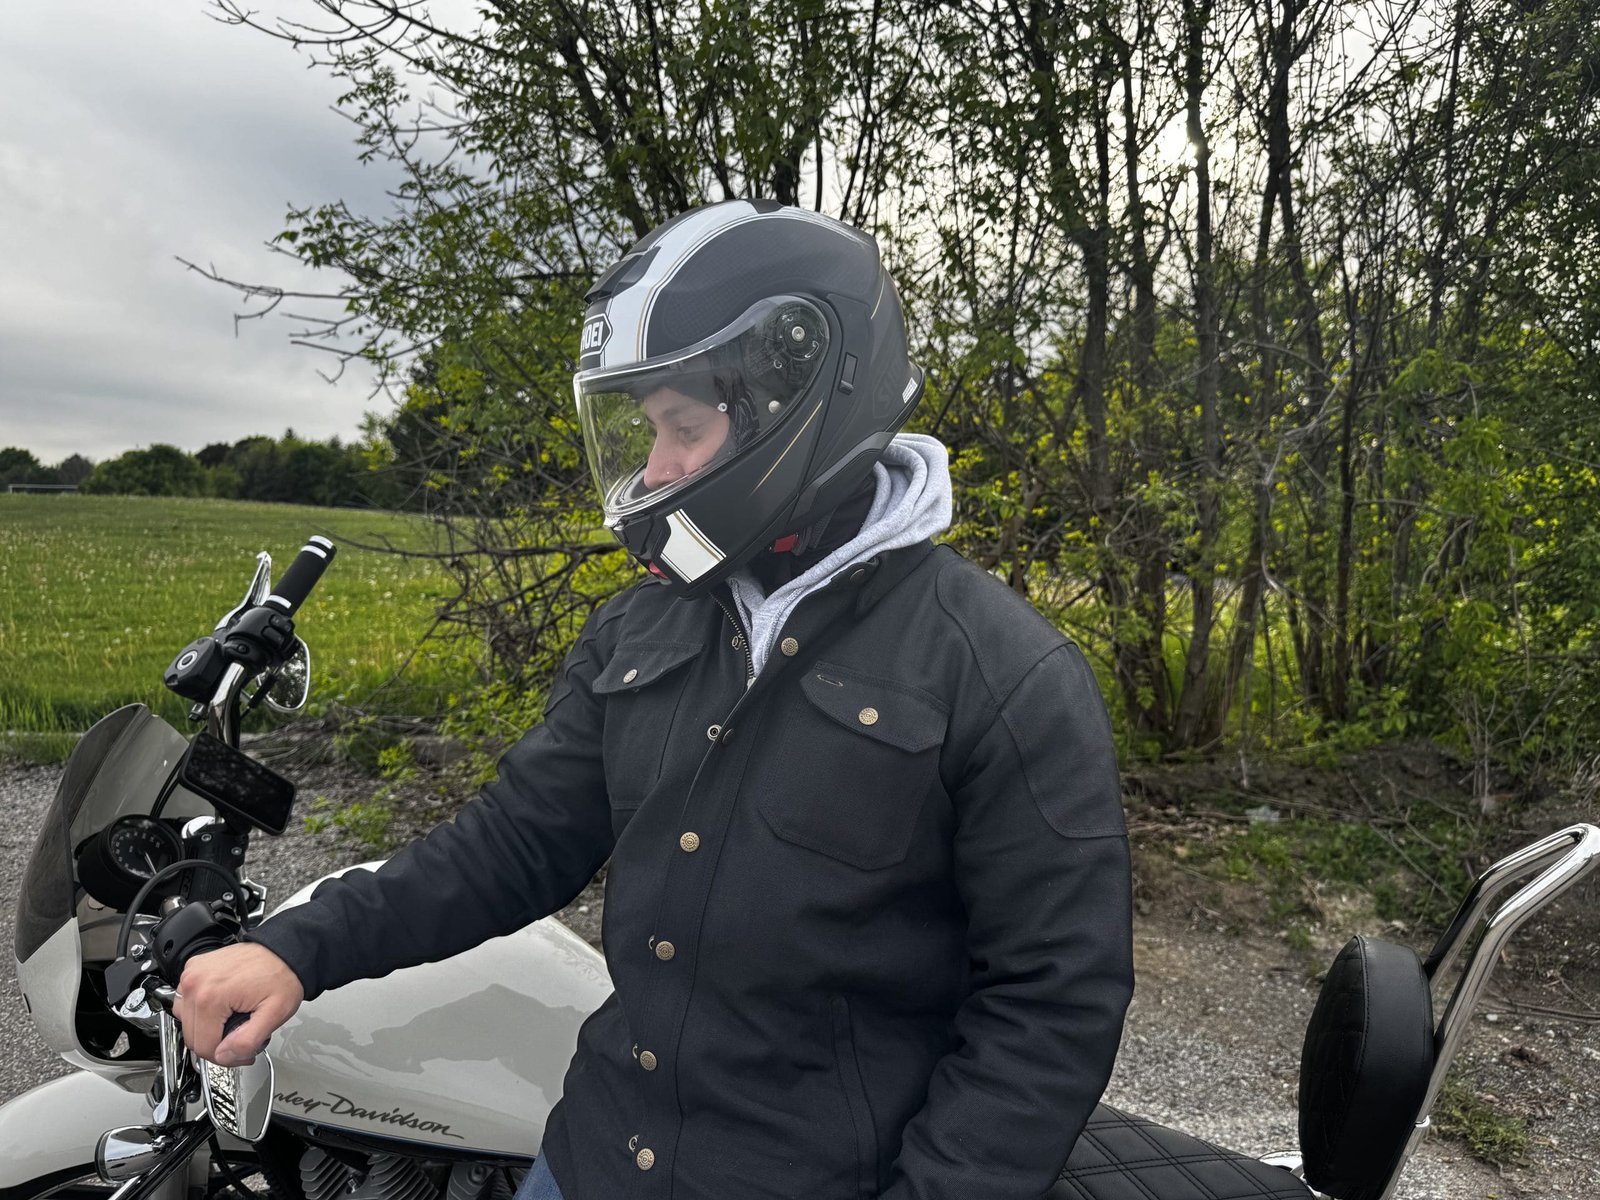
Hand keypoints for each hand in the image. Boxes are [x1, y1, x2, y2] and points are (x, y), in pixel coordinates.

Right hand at [173, 942, 304, 1066]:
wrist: (285, 949)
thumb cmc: (282, 975)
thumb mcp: (275, 1014)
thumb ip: (247, 1041)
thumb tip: (224, 1055)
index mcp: (210, 997)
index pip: (204, 1047)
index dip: (225, 1057)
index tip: (241, 1053)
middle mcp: (195, 983)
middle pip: (192, 1037)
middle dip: (216, 1043)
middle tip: (240, 1036)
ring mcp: (191, 974)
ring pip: (186, 1021)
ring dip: (206, 1027)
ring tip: (231, 1019)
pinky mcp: (193, 969)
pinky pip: (187, 1001)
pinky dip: (201, 1010)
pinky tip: (222, 1006)